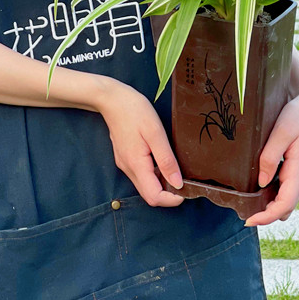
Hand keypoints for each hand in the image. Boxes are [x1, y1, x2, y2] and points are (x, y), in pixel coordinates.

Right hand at [97, 80, 184, 208]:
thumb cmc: (135, 111)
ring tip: (176, 170)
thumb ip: (166, 160)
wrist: (112, 99)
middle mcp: (128, 169)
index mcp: (136, 164)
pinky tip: (162, 161)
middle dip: (168, 194)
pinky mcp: (125, 158)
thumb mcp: (155, 132)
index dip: (171, 200)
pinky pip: (141, 174)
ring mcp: (125, 164)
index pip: (154, 197)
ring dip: (161, 184)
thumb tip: (178, 184)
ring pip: (145, 185)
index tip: (186, 190)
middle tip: (185, 182)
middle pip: (149, 194)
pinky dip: (154, 175)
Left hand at [244, 60, 298, 226]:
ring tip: (249, 204)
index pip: (284, 204)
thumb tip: (262, 183)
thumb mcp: (282, 131)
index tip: (248, 221)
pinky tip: (260, 190)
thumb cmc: (296, 115)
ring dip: (270, 206)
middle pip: (285, 208)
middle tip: (244, 213)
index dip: (266, 217)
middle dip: (266, 214)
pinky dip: (275, 196)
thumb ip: (270, 157)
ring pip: (287, 201)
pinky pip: (287, 192)